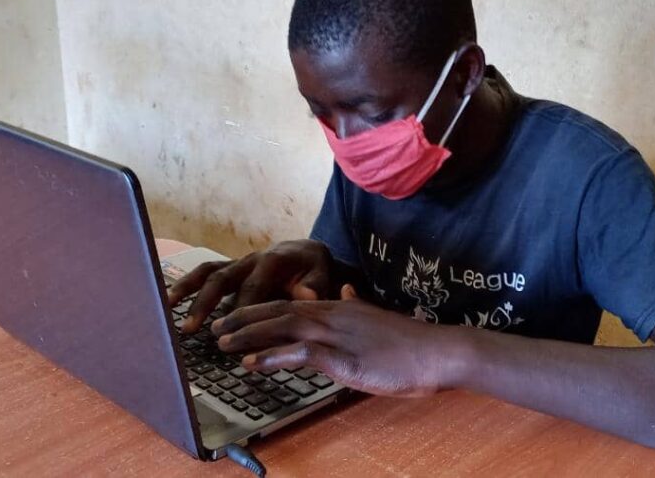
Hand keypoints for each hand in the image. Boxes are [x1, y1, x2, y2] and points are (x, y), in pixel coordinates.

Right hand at [168, 240, 336, 331]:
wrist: (307, 253)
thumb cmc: (314, 269)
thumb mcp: (322, 274)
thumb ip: (316, 285)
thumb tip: (307, 296)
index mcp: (273, 262)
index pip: (254, 288)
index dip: (244, 310)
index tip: (237, 335)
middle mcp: (250, 260)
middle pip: (224, 279)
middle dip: (207, 304)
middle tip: (195, 328)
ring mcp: (237, 264)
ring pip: (208, 273)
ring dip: (188, 291)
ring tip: (167, 309)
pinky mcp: (230, 269)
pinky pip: (204, 274)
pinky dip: (185, 285)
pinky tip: (168, 301)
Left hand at [211, 285, 458, 396]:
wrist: (437, 352)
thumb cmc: (409, 342)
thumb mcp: (375, 317)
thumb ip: (355, 303)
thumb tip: (342, 290)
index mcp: (339, 306)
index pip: (290, 303)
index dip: (259, 309)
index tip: (235, 317)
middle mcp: (334, 314)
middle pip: (279, 310)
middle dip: (245, 318)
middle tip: (216, 327)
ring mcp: (338, 333)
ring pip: (284, 326)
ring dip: (250, 335)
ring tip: (224, 343)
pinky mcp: (344, 356)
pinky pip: (301, 353)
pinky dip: (273, 357)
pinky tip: (253, 364)